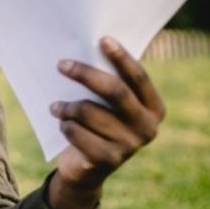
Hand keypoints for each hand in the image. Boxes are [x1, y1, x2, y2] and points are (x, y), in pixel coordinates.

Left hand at [47, 36, 165, 208]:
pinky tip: (63, 126)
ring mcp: (130, 146)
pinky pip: (77, 132)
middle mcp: (148, 128)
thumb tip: (89, 45)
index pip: (139, 77)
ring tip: (55, 106)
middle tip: (61, 64)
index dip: (122, 57)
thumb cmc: (98, 124)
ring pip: (89, 111)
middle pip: (115, 91)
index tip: (102, 39)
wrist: (86, 169)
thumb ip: (109, 82)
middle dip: (85, 74)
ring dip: (66, 106)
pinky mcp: (108, 161)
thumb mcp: (107, 104)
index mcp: (154, 108)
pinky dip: (65, 125)